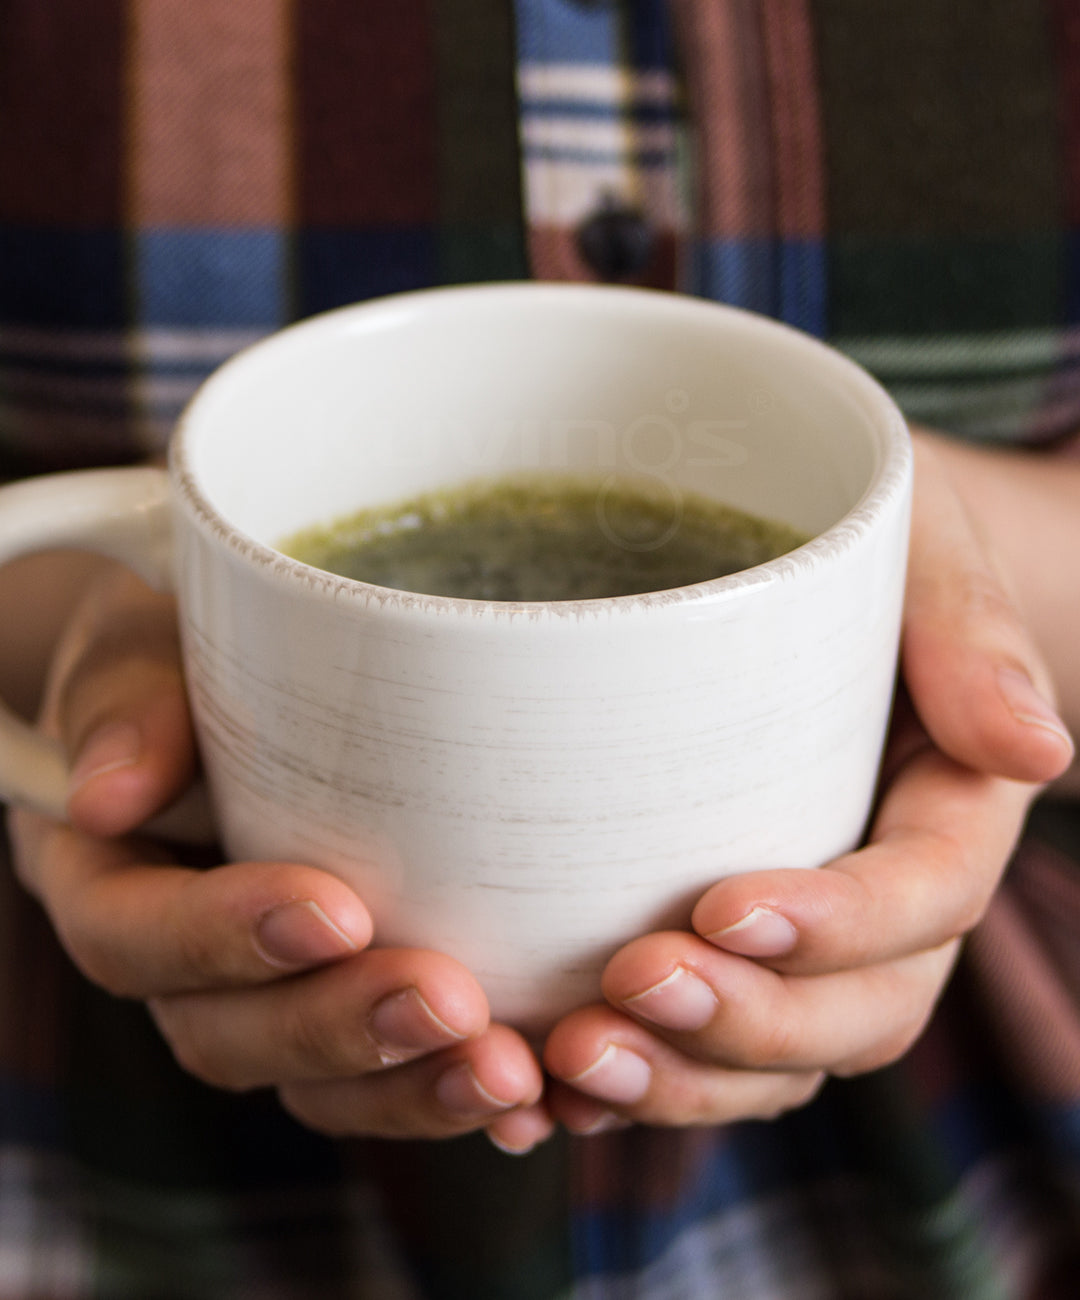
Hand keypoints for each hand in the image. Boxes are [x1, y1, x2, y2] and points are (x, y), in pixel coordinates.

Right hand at [6, 564, 552, 1153]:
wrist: (231, 694)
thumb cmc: (180, 670)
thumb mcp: (136, 658)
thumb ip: (124, 706)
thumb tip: (110, 795)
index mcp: (112, 885)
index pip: (135, 936)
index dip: (226, 941)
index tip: (336, 911)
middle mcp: (183, 969)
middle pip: (234, 1037)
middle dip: (344, 1027)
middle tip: (448, 1001)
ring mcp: (269, 1002)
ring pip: (318, 1084)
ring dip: (412, 1087)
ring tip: (506, 1070)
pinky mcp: (351, 1008)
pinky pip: (389, 1082)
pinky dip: (454, 1093)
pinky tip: (534, 1094)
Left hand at [542, 431, 1074, 1131]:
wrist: (810, 558)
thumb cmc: (868, 543)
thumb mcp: (923, 550)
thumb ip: (971, 637)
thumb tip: (1036, 748)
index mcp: (950, 805)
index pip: (924, 895)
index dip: (837, 926)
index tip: (721, 909)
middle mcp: (890, 898)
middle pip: (854, 1012)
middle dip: (745, 1026)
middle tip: (626, 991)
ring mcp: (808, 938)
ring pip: (777, 1059)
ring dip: (679, 1081)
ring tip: (571, 1062)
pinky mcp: (726, 947)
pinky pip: (699, 1048)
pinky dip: (630, 1083)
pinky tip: (540, 1086)